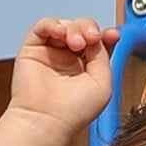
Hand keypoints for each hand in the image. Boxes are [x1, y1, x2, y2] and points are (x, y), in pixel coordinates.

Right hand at [8, 15, 115, 129]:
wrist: (47, 121)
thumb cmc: (73, 113)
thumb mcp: (104, 83)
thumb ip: (105, 55)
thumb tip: (99, 38)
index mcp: (85, 70)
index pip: (96, 43)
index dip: (104, 34)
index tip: (112, 35)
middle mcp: (68, 61)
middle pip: (82, 29)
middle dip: (89, 29)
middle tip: (91, 38)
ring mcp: (50, 54)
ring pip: (65, 25)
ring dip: (74, 28)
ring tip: (76, 43)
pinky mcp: (32, 50)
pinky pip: (43, 26)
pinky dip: (54, 24)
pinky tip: (60, 34)